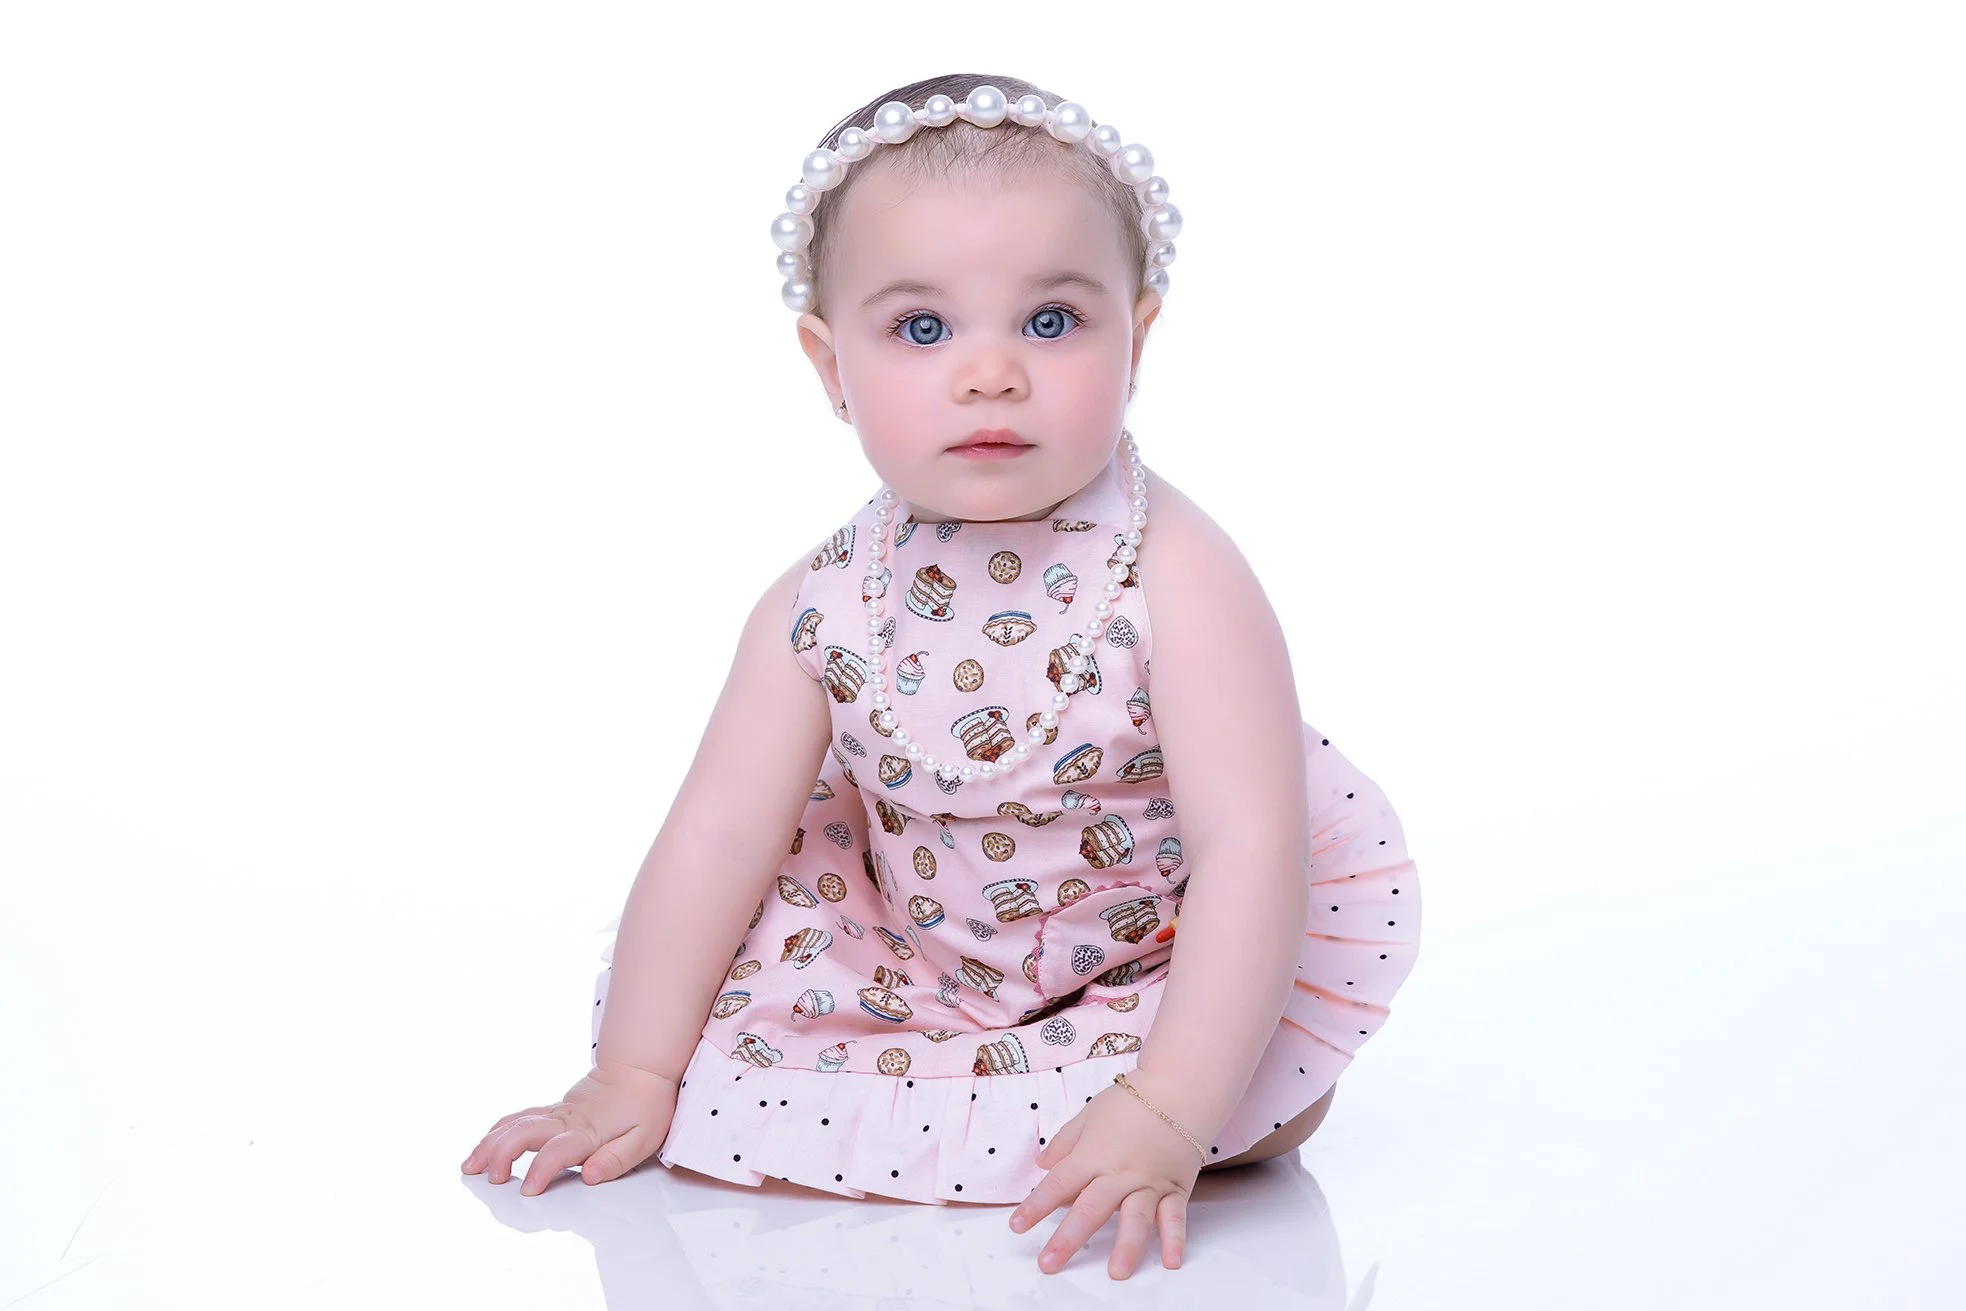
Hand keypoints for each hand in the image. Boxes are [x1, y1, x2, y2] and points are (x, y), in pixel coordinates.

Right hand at [460, 1062, 679, 1194]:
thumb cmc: (645, 1106)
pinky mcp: (553, 1110)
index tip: (527, 1191)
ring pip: (515, 1124)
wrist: (640, 1069)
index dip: (541, 1170)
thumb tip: (589, 1176)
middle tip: (490, 1179)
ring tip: (470, 1166)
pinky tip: (485, 1143)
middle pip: (524, 1133)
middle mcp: (566, 1120)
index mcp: (588, 1131)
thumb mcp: (644, 1138)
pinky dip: (497, 1130)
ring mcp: (556, 1113)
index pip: (557, 1151)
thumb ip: (616, 1159)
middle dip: (501, 1155)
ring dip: (490, 1143)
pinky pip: (519, 1117)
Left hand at [1006, 1069, 1206, 1278]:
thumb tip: (1041, 1164)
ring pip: (1136, 1218)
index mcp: (1094, 1154)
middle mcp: (1120, 1173)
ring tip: (1116, 1273)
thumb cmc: (1132, 1101)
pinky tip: (1170, 1261)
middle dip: (1068, 1239)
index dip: (1035, 1206)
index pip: (1059, 1184)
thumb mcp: (1089, 1115)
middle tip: (1050, 1263)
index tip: (1017, 1226)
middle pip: (1091, 1209)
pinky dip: (1174, 1239)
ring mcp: (1149, 1183)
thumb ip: (1065, 1142)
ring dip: (1126, 1246)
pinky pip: (1174, 1217)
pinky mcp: (1175, 1188)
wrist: (1178, 1090)